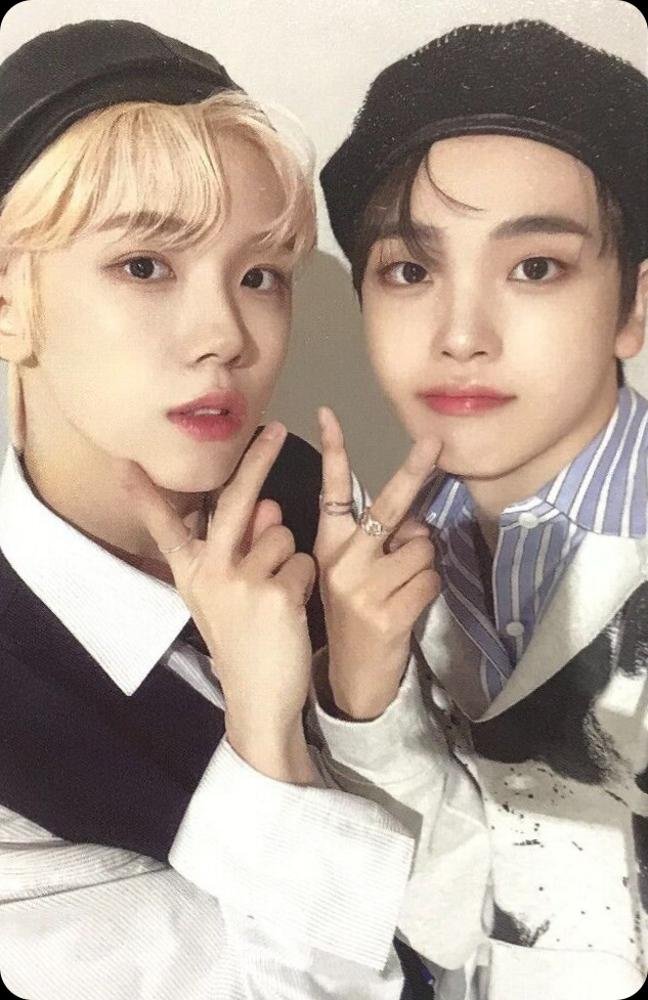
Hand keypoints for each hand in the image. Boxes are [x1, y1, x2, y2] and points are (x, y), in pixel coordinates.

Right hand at [122, 422, 316, 782]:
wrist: (258, 697)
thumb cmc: (243, 640)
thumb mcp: (228, 594)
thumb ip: (242, 547)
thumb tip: (267, 505)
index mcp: (190, 572)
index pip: (165, 525)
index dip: (147, 494)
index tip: (126, 463)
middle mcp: (208, 571)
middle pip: (235, 501)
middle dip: (258, 459)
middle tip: (275, 428)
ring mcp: (240, 581)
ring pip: (282, 534)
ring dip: (289, 558)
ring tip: (277, 597)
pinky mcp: (275, 593)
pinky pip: (303, 562)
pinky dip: (304, 582)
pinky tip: (291, 612)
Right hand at [314, 408, 440, 719]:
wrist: (353, 678)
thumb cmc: (357, 616)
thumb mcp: (350, 575)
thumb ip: (376, 542)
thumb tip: (415, 525)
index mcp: (328, 548)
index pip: (331, 493)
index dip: (334, 452)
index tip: (329, 414)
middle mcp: (342, 562)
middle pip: (388, 507)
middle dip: (414, 471)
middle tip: (435, 442)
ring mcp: (364, 588)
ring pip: (422, 547)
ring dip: (425, 563)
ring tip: (403, 586)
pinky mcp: (388, 612)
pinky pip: (431, 578)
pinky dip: (430, 588)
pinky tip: (409, 606)